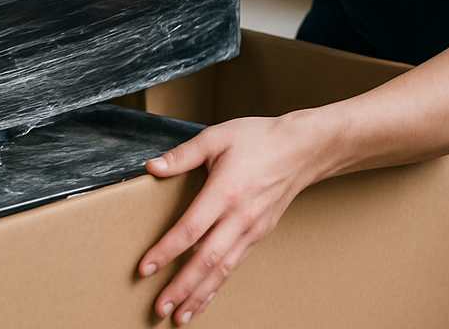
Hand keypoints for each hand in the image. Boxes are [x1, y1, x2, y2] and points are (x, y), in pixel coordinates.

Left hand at [138, 114, 329, 323]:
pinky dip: (217, 286)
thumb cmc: (259, 139)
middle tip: (159, 308)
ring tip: (178, 317)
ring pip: (222, 270)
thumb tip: (152, 167)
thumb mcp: (216, 137)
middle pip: (206, 260)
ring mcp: (251, 230)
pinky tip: (204, 299)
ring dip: (199, 295)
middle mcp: (239, 217)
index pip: (190, 230)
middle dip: (181, 287)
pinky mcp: (258, 235)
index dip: (166, 252)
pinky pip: (235, 266)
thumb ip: (183, 155)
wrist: (302, 150)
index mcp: (225, 192)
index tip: (145, 269)